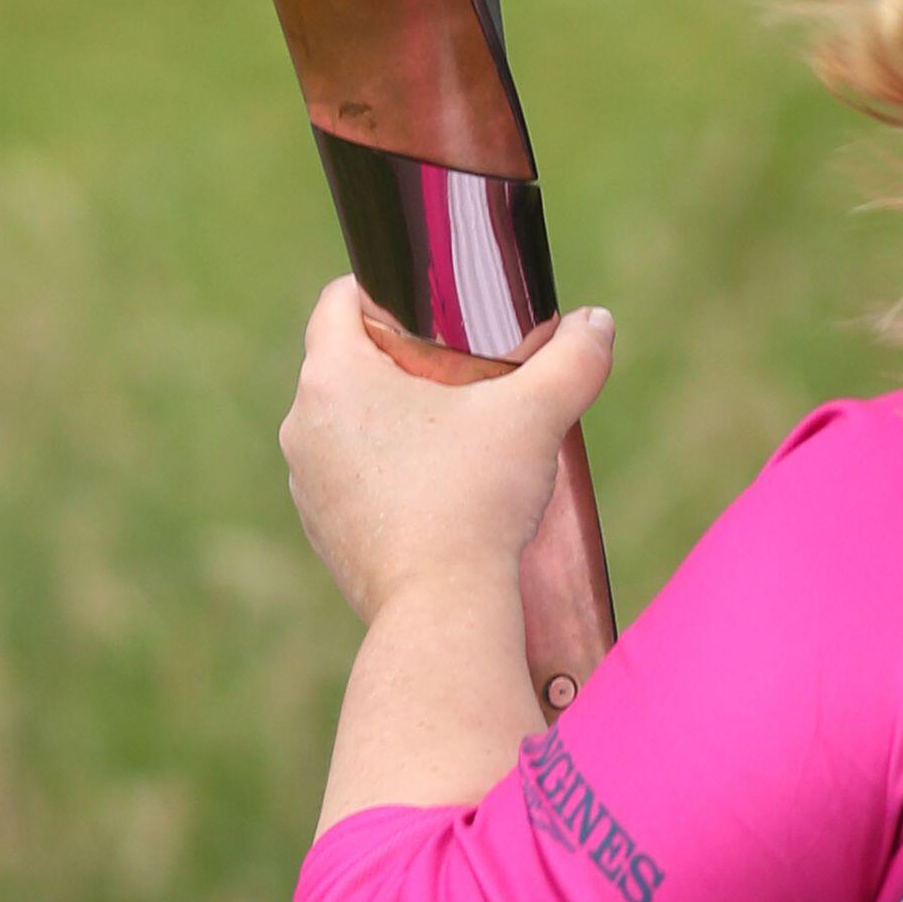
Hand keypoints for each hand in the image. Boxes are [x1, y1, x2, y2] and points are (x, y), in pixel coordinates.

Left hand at [280, 276, 614, 626]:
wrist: (441, 611)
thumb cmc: (474, 500)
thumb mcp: (534, 416)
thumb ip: (573, 359)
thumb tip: (599, 322)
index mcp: (332, 379)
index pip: (338, 302)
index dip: (384, 291)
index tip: (430, 304)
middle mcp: (303, 426)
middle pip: (345, 364)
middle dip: (397, 359)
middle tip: (457, 366)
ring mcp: (306, 485)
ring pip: (345, 426)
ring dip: (389, 420)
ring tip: (451, 431)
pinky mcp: (323, 533)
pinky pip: (350, 480)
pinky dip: (385, 474)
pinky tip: (436, 488)